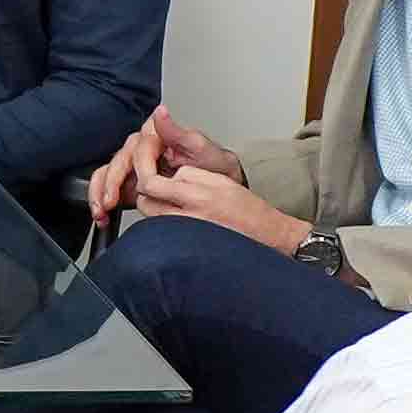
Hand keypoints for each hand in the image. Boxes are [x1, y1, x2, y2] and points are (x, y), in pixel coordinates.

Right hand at [83, 106, 232, 229]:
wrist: (220, 190)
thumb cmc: (213, 168)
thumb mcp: (200, 148)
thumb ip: (177, 131)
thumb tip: (160, 112)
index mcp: (156, 135)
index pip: (139, 148)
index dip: (138, 167)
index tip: (145, 184)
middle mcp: (141, 149)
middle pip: (118, 161)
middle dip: (110, 183)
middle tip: (110, 201)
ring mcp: (134, 167)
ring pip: (107, 174)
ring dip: (100, 193)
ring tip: (101, 211)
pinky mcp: (130, 184)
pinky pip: (107, 188)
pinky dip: (101, 201)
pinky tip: (102, 214)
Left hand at [128, 162, 292, 247]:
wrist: (267, 236)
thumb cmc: (248, 210)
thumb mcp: (221, 180)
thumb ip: (191, 175)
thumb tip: (168, 176)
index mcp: (198, 195)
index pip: (151, 182)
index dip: (146, 170)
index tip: (148, 165)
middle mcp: (188, 216)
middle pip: (144, 201)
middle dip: (145, 189)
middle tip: (155, 182)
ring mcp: (185, 234)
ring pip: (150, 216)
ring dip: (152, 204)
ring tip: (166, 198)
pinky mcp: (185, 247)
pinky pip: (162, 231)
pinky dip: (161, 220)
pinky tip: (173, 215)